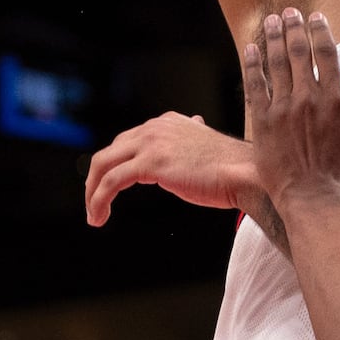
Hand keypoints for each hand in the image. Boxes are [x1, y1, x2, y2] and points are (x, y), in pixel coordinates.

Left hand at [85, 113, 253, 226]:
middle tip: (95, 202)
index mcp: (167, 122)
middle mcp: (155, 127)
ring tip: (94, 214)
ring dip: (92, 192)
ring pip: (103, 165)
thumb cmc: (233, 168)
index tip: (109, 187)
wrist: (247, 174)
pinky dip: (98, 200)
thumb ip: (192, 138)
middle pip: (110, 151)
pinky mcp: (150, 164)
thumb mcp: (205, 147)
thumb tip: (195, 124)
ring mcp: (151, 143)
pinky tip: (99, 217)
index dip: (114, 165)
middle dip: (96, 179)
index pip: (127, 141)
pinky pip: (110, 182)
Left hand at [242, 10, 339, 213]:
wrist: (311, 198)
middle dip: (294, 27)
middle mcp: (308, 98)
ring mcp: (283, 108)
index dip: (320, 30)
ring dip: (274, 38)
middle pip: (300, 51)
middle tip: (289, 11)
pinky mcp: (262, 121)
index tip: (315, 16)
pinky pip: (255, 85)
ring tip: (270, 20)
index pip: (327, 53)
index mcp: (335, 99)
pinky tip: (250, 48)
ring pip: (277, 62)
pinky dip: (252, 64)